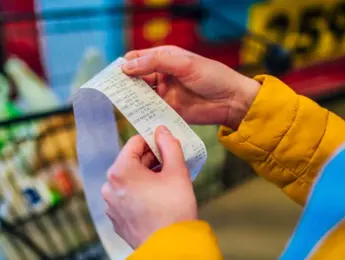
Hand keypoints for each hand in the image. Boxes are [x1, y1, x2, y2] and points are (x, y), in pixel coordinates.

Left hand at [102, 126, 196, 247]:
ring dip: (145, 177)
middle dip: (150, 160)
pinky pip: (126, 197)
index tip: (166, 144)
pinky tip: (157, 199)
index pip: (134, 142)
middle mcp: (109, 186)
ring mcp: (110, 204)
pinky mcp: (116, 219)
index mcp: (120, 170)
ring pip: (128, 180)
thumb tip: (162, 130)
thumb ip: (170, 146)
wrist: (170, 249)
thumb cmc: (174, 210)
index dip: (153, 140)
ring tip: (166, 183)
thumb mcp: (177, 172)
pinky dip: (139, 193)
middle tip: (170, 163)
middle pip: (130, 161)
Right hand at [122, 46, 259, 128]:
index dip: (125, 65)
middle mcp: (161, 75)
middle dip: (124, 84)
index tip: (114, 74)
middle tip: (113, 91)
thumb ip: (156, 62)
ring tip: (120, 104)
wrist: (232, 101)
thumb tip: (127, 66)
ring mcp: (164, 94)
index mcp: (165, 58)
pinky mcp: (168, 110)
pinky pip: (150, 111)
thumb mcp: (184, 64)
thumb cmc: (212, 76)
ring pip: (140, 95)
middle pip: (135, 78)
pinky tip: (134, 115)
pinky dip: (141, 113)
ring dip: (131, 99)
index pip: (137, 59)